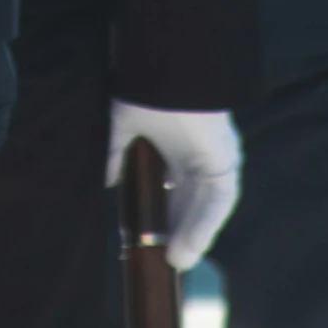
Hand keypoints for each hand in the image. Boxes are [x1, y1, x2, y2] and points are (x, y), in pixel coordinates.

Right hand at [107, 101, 241, 269]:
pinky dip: (205, 224)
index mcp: (175, 141)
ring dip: (191, 234)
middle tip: (158, 259)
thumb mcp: (122, 124)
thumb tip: (102, 180)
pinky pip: (219, 201)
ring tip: (174, 261)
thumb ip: (113, 152)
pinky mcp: (225, 160)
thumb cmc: (145, 88)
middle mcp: (197, 151)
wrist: (166, 66)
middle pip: (188, 201)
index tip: (140, 237)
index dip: (157, 213)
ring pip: (204, 205)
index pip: (169, 186)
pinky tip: (190, 245)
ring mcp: (213, 156)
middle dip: (174, 230)